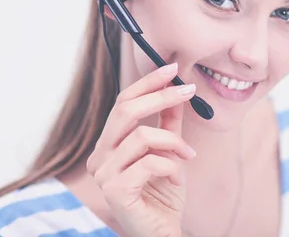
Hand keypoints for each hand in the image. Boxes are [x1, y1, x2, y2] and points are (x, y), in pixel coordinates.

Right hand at [86, 63, 195, 236]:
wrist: (162, 231)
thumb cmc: (163, 193)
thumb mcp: (169, 151)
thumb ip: (169, 123)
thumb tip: (178, 89)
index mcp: (109, 144)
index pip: (123, 102)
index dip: (147, 82)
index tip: (173, 68)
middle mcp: (100, 156)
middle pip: (125, 111)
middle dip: (160, 96)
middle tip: (188, 91)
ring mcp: (104, 174)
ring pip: (141, 136)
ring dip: (173, 142)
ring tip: (188, 156)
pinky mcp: (115, 191)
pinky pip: (149, 163)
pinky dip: (171, 166)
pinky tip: (178, 177)